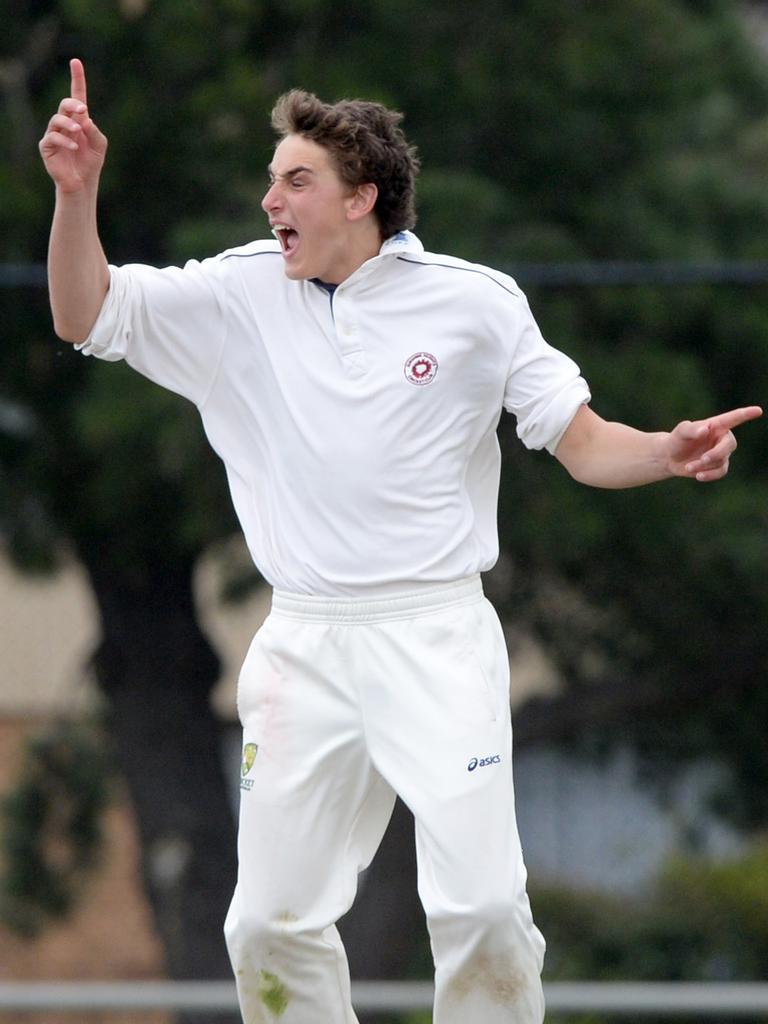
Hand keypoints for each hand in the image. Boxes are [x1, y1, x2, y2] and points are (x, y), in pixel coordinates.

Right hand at [39, 58, 106, 193]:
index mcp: (78, 119)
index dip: (77, 79)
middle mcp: (65, 123)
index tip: (76, 62)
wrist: (82, 183)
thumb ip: (95, 131)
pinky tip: (74, 146)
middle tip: (83, 109)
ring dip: (69, 123)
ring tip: (78, 130)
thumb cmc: (90, 163)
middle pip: (65, 104)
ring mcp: (54, 133)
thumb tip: (85, 119)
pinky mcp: (47, 146)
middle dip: (72, 104)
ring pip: (57, 119)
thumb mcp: (100, 145)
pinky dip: (65, 140)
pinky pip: (53, 137)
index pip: (77, 95)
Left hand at [666, 406, 762, 481]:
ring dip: (704, 465)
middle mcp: (722, 438)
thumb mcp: (680, 432)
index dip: (746, 414)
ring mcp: (722, 453)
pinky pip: (720, 472)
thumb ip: (691, 429)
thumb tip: (705, 430)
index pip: (733, 418)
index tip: (758, 410)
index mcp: (716, 425)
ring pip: (721, 461)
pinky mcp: (718, 466)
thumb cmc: (677, 440)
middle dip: (716, 453)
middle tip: (703, 458)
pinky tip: (698, 476)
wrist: (670, 457)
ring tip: (688, 467)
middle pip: (730, 445)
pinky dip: (709, 475)